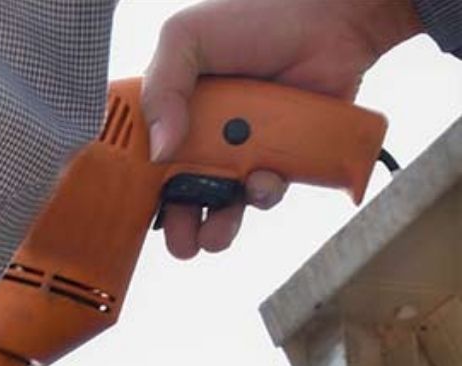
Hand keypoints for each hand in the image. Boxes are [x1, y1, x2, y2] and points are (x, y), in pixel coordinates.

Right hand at [141, 0, 422, 258]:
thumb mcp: (187, 39)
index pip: (140, 159)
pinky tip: (265, 181)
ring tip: (214, 237)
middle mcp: (200, 135)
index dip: (135, 189)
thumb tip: (158, 151)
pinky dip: (262, 195)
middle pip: (177, 193)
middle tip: (180, 242)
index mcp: (169, 110)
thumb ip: (162, 87)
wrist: (333, 20)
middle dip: (177, 224)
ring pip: (220, 203)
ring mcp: (239, 151)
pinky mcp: (277, 160)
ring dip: (216, 226)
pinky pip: (264, 192)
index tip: (132, 213)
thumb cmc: (257, 18)